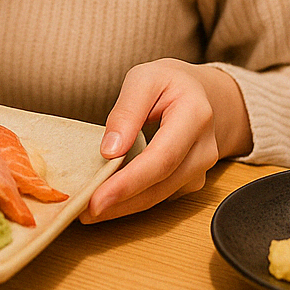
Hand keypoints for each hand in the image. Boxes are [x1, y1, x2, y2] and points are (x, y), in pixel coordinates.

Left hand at [80, 58, 251, 222]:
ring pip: (159, 197)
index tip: (98, 198)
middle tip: (84, 211)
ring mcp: (201, 168)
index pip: (162, 158)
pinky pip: (160, 195)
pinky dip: (133, 200)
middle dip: (121, 202)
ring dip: (124, 206)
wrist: (200, 94)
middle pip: (161, 185)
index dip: (129, 182)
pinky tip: (110, 199)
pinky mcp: (191, 181)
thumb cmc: (170, 84)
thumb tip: (111, 150)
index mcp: (196, 116)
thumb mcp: (144, 79)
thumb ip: (127, 110)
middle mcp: (204, 148)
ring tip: (89, 209)